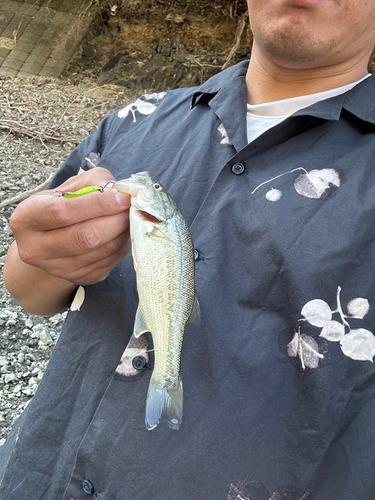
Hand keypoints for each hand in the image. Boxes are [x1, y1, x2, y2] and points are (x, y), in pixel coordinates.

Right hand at [9, 167, 130, 285]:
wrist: (52, 242)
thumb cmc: (62, 207)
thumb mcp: (70, 187)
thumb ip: (93, 181)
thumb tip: (117, 191)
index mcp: (27, 219)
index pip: (62, 211)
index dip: (97, 204)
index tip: (122, 197)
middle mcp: (36, 248)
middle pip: (85, 237)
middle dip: (115, 220)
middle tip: (132, 207)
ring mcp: (58, 269)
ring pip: (102, 251)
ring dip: (123, 232)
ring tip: (130, 216)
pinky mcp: (81, 278)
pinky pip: (110, 261)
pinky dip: (123, 244)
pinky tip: (124, 232)